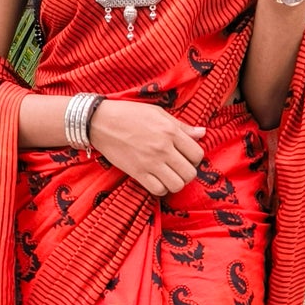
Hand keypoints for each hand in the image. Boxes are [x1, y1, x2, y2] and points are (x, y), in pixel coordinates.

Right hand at [88, 100, 206, 195]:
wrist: (101, 122)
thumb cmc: (130, 114)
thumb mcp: (159, 113)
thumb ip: (182, 126)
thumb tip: (202, 133)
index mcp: (170, 131)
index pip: (197, 154)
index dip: (195, 158)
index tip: (186, 157)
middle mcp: (163, 148)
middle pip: (190, 173)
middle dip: (187, 172)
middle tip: (178, 168)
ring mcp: (150, 162)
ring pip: (177, 185)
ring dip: (175, 182)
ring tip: (169, 175)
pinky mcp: (137, 173)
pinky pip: (158, 190)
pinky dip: (161, 188)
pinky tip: (157, 180)